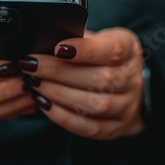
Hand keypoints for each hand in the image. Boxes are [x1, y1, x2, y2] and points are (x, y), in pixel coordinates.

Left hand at [18, 28, 144, 139]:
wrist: (123, 85)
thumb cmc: (100, 56)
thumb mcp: (95, 38)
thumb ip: (75, 37)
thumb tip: (43, 37)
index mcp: (129, 49)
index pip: (113, 50)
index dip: (86, 50)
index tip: (58, 47)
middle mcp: (132, 79)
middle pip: (100, 79)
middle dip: (59, 72)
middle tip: (31, 65)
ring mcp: (126, 106)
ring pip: (96, 105)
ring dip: (58, 94)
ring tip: (34, 83)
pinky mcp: (114, 128)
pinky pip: (89, 127)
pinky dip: (62, 116)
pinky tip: (43, 103)